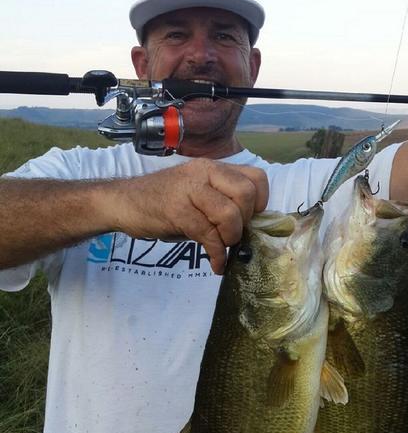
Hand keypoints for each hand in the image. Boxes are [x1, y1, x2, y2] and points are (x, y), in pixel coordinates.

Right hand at [113, 159, 268, 273]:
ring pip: (229, 214)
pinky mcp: (176, 210)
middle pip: (246, 195)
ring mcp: (189, 190)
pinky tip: (215, 264)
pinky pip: (208, 234)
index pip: (256, 178)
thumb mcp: (198, 195)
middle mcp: (204, 173)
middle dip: (245, 223)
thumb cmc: (163, 202)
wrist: (123, 202)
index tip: (249, 221)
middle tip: (233, 236)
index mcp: (213, 168)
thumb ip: (222, 202)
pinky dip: (216, 255)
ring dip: (230, 238)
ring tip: (221, 248)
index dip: (260, 203)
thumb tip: (250, 229)